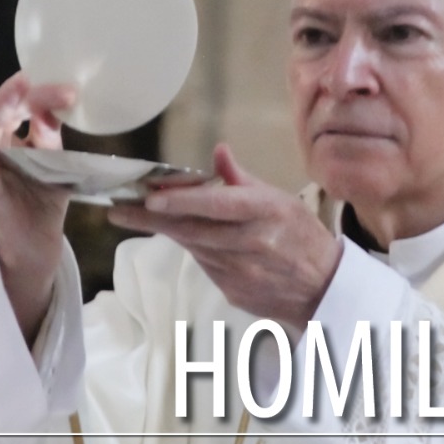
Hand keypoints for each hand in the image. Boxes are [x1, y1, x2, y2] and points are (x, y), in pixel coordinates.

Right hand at [0, 72, 75, 337]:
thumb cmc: (43, 196)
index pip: (13, 108)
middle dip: (5, 100)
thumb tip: (51, 108)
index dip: (34, 95)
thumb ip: (50, 135)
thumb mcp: (54, 159)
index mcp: (1, 138)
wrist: (40, 241)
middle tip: (22, 84)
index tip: (64, 89)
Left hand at [107, 144, 343, 326]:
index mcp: (267, 212)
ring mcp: (243, 272)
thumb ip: (242, 179)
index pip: (217, 205)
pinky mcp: (234, 291)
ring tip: (138, 216)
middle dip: (152, 219)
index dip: (181, 202)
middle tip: (119, 209)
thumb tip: (218, 152)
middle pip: (193, 230)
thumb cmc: (302, 237)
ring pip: (194, 247)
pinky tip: (190, 239)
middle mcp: (254, 243)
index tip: (150, 198)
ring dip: (169, 231)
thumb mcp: (280, 200)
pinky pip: (205, 266)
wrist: (324, 288)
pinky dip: (194, 250)